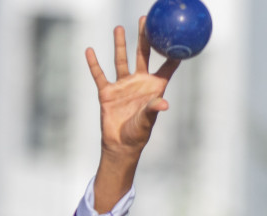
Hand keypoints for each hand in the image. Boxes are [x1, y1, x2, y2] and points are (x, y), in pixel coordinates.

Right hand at [86, 19, 179, 161]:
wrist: (120, 145)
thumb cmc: (138, 134)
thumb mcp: (147, 121)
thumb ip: (153, 109)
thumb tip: (164, 104)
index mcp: (153, 87)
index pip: (166, 66)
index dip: (172, 53)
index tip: (177, 37)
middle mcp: (138, 82)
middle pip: (143, 54)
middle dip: (144, 37)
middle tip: (145, 19)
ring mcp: (122, 85)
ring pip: (121, 60)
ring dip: (120, 44)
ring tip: (119, 27)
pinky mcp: (107, 92)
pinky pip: (99, 75)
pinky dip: (93, 64)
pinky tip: (89, 50)